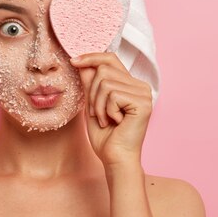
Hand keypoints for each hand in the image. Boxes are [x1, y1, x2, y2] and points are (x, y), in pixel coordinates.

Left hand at [70, 52, 152, 168]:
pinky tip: (115, 122)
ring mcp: (144, 93)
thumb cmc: (105, 136)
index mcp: (131, 84)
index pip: (110, 59)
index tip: (73, 61)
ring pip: (105, 82)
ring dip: (98, 104)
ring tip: (106, 120)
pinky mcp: (143, 102)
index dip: (91, 57)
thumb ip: (90, 83)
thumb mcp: (92, 104)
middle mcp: (140, 85)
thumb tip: (82, 61)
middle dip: (92, 92)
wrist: (115, 159)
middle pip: (104, 69)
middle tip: (97, 113)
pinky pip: (112, 94)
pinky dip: (106, 110)